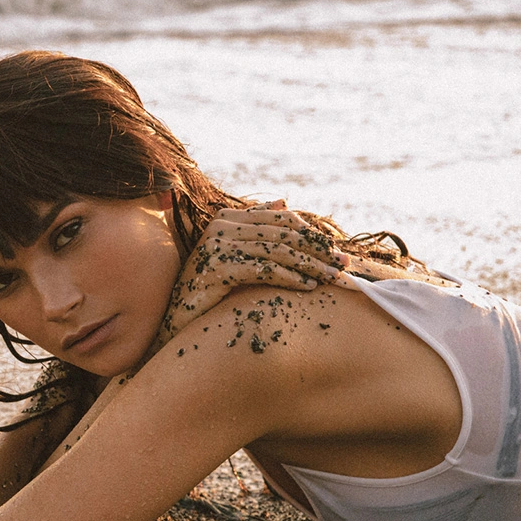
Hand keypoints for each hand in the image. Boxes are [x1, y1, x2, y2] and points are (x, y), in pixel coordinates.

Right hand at [158, 200, 348, 342]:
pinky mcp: (217, 269)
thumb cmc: (209, 288)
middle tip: (343, 264)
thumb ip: (255, 227)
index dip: (311, 232)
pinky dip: (290, 278)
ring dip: (310, 265)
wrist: (177, 318)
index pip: (280, 218)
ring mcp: (216, 246)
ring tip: (332, 278)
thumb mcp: (233, 253)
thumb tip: (284, 201)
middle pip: (282, 233)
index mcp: (226, 217)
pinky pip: (264, 270)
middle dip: (317, 249)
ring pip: (277, 251)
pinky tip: (308, 287)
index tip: (335, 250)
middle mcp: (220, 226)